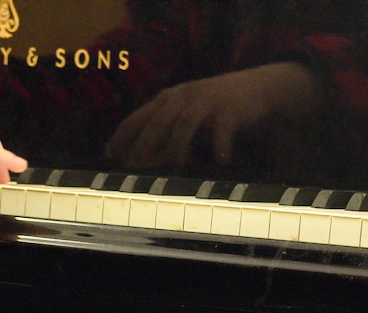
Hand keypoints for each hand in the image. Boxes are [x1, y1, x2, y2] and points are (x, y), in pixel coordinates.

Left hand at [106, 62, 321, 169]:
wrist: (259, 88)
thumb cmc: (217, 107)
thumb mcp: (187, 112)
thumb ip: (166, 130)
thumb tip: (141, 158)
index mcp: (170, 97)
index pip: (139, 116)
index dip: (123, 135)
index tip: (109, 155)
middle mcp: (185, 96)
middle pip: (158, 122)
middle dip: (142, 146)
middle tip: (131, 168)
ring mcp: (207, 101)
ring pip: (185, 126)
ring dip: (176, 150)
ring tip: (171, 170)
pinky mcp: (231, 109)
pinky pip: (223, 129)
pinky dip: (220, 145)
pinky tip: (221, 161)